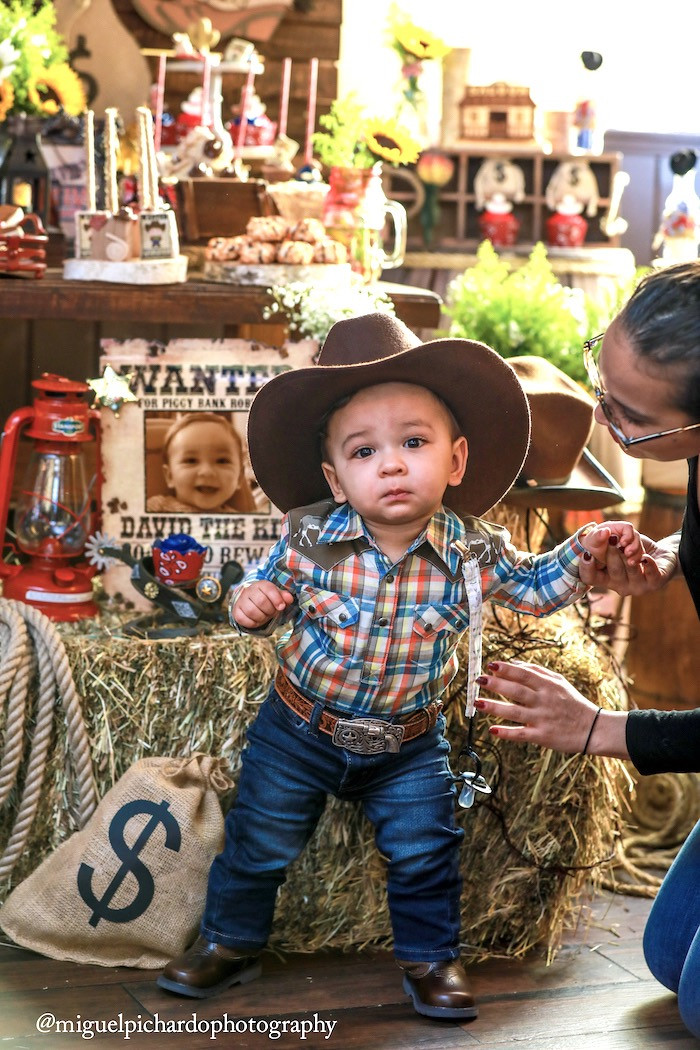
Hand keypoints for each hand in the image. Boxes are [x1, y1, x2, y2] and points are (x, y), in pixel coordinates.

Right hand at [232, 580, 293, 628]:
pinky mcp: (236, 611)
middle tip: (272, 612)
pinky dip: (253, 623)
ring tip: (265, 616)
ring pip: (252, 611)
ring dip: (262, 617)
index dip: (277, 600)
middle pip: (261, 602)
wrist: (250, 600)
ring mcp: (241, 600)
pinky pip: (243, 620)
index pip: (269, 589)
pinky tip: (257, 620)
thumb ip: (284, 596)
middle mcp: (249, 590)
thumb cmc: (266, 598)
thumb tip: (289, 599)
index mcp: (261, 584)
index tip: (281, 607)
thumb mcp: (277, 595)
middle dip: (270, 610)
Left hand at [474, 660, 609, 753]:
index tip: (490, 665)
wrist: (593, 729)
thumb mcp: (559, 682)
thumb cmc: (573, 703)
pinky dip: (507, 732)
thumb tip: (513, 664)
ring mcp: (542, 719)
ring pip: (515, 712)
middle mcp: (544, 701)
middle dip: (496, 684)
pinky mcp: (542, 736)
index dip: (507, 669)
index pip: (524, 674)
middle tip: (478, 680)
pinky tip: (492, 730)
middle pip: (517, 690)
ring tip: (477, 702)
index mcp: (548, 686)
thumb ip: (537, 671)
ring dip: (495, 707)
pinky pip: (521, 734)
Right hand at [579, 531, 677, 595]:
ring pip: (631, 568)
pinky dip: (647, 562)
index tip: (586, 554)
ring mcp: (637, 587)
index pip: (590, 578)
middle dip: (612, 551)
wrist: (659, 556)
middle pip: (613, 570)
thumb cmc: (632, 550)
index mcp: (606, 579)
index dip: (586, 568)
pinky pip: (651, 573)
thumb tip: (603, 532)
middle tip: (612, 538)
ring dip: (630, 552)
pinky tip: (645, 556)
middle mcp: (619, 586)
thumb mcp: (616, 543)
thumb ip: (605, 540)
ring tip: (627, 543)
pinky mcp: (655, 583)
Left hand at [581, 520, 643, 565]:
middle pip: (636, 538)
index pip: (628, 527)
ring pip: (639, 548)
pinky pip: (638, 557)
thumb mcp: (592, 541)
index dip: (628, 535)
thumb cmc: (591, 546)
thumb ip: (598, 536)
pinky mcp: (632, 555)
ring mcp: (630, 545)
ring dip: (636, 555)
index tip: (623, 543)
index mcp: (617, 527)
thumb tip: (605, 531)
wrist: (592, 557)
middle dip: (634, 547)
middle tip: (627, 554)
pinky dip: (636, 561)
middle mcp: (625, 535)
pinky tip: (631, 565)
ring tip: (630, 563)